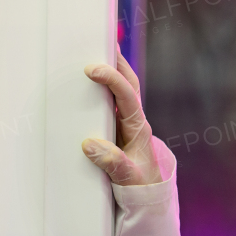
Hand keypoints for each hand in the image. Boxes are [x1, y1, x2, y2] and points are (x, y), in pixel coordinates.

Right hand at [81, 48, 163, 185]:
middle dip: (117, 61)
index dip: (112, 80)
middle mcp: (134, 120)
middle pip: (129, 83)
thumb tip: (90, 144)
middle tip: (101, 39)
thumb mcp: (128, 179)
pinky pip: (110, 102)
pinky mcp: (117, 128)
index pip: (127, 96)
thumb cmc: (140, 187)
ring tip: (96, 48)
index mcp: (138, 128)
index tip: (92, 70)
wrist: (147, 196)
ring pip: (121, 89)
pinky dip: (102, 87)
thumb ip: (113, 163)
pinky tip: (88, 78)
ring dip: (112, 69)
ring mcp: (126, 123)